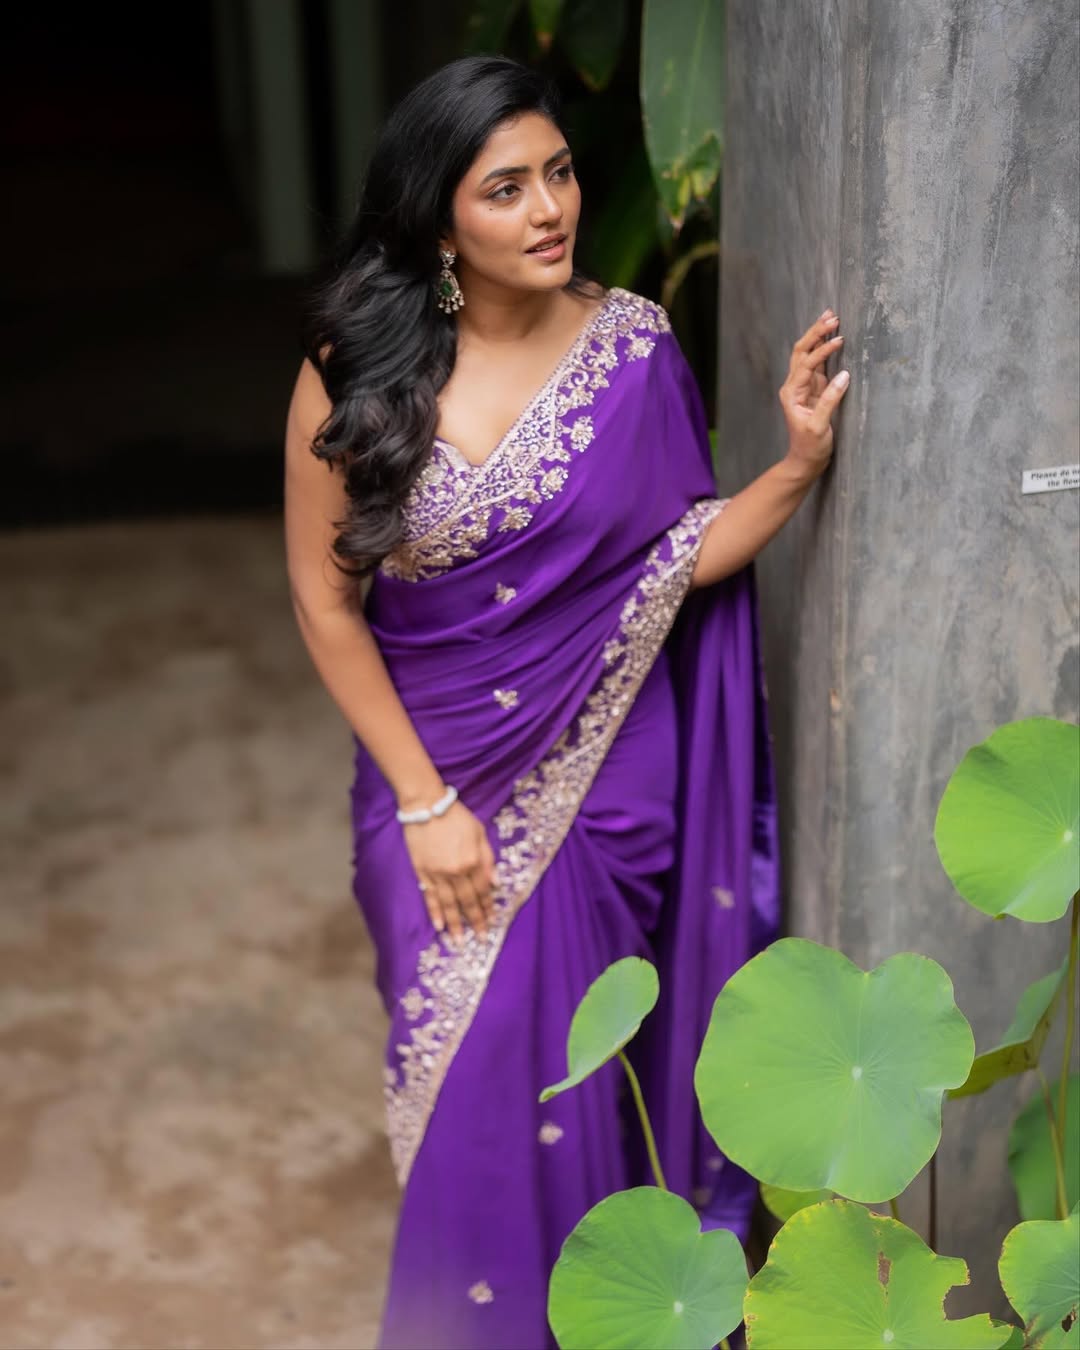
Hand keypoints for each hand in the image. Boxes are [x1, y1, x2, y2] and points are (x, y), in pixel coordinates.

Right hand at [403, 799, 496, 943]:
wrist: (425, 806)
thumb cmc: (456, 817)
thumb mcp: (479, 832)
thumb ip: (488, 859)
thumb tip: (496, 884)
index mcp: (472, 861)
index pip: (483, 890)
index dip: (488, 907)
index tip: (492, 921)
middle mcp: (456, 872)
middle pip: (467, 901)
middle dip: (475, 921)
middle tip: (480, 939)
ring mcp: (437, 874)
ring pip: (448, 904)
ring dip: (455, 925)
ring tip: (459, 942)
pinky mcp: (422, 872)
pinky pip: (430, 897)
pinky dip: (435, 913)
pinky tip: (439, 926)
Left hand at [778, 308, 850, 480]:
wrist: (805, 461)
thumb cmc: (810, 447)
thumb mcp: (819, 426)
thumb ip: (830, 401)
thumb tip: (844, 376)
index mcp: (791, 393)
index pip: (807, 364)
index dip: (823, 350)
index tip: (840, 340)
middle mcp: (794, 386)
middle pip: (801, 351)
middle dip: (815, 332)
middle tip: (832, 316)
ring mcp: (804, 386)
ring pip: (808, 354)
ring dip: (818, 336)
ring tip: (831, 317)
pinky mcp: (815, 389)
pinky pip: (818, 364)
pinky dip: (824, 349)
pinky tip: (833, 337)